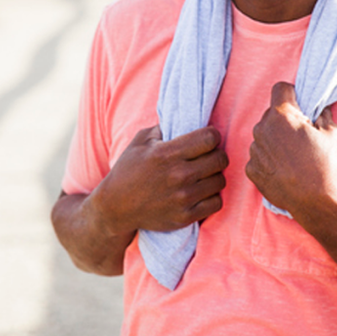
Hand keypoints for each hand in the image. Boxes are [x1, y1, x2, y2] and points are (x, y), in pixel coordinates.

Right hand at [91, 125, 227, 235]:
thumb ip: (163, 127)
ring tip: (203, 175)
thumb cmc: (128, 170)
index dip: (212, 135)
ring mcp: (183, 198)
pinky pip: (216, 203)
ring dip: (214, 176)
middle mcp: (178, 175)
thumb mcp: (140, 141)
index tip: (207, 139)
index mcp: (167, 153)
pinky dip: (212, 197)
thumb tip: (185, 119)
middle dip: (216, 154)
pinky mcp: (185, 216)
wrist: (116, 208)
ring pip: (220, 181)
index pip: (209, 138)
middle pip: (220, 159)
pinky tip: (201, 192)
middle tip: (207, 157)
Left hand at [245, 82, 336, 217]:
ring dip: (276, 140)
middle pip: (271, 114)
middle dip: (284, 120)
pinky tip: (285, 170)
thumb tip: (319, 109)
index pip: (280, 88)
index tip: (300, 106)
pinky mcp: (251, 169)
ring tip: (294, 157)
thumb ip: (323, 115)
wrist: (316, 204)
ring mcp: (254, 150)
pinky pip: (259, 156)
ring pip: (264, 136)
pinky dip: (269, 160)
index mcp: (281, 115)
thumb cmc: (325, 166)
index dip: (292, 94)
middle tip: (301, 136)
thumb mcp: (333, 134)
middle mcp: (262, 129)